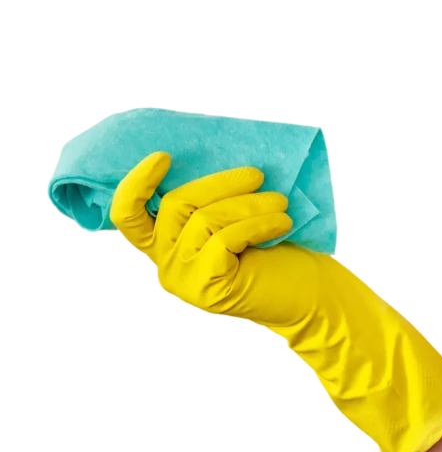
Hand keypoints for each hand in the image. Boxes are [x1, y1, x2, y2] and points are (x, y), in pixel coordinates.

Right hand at [110, 151, 294, 322]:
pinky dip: (258, 224)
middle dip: (219, 183)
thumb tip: (210, 164)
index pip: (127, 216)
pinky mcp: (204, 287)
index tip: (163, 157)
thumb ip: (209, 202)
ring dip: (249, 204)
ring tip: (280, 202)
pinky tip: (281, 223)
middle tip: (257, 175)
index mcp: (165, 242)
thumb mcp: (231, 220)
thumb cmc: (271, 252)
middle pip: (175, 205)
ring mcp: (182, 277)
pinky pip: (225, 239)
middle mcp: (166, 262)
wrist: (303, 294)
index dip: (135, 185)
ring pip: (205, 220)